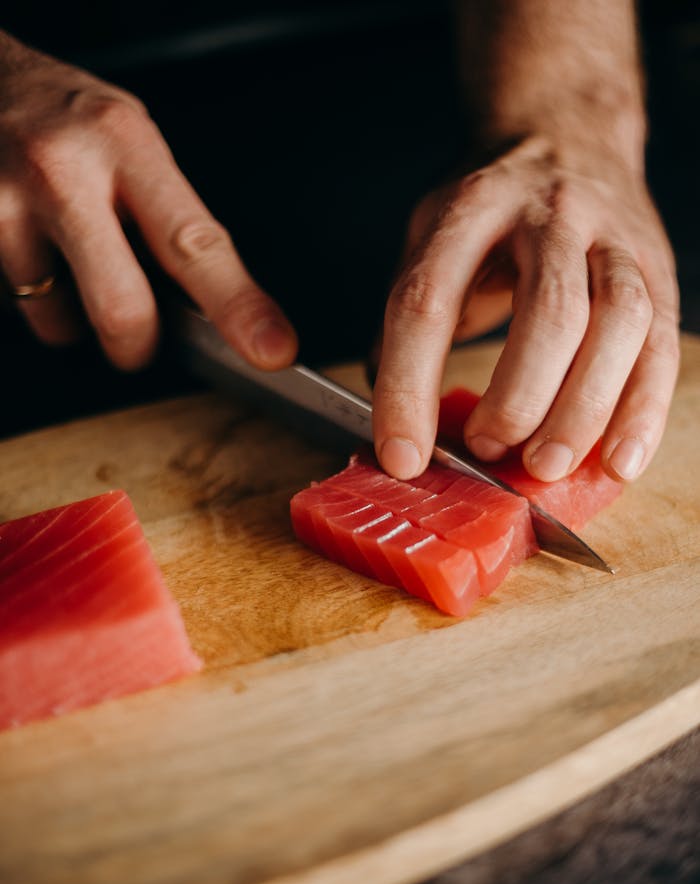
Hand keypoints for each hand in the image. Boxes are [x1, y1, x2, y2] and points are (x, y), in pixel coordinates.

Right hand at [0, 35, 296, 368]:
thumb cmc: (63, 116)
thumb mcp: (131, 142)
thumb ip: (170, 219)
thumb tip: (220, 312)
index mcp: (124, 143)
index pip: (194, 244)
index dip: (238, 307)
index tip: (271, 349)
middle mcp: (62, 173)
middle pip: (122, 311)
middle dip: (138, 345)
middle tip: (139, 333)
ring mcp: (4, 206)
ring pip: (59, 322)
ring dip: (72, 313)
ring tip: (65, 256)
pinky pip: (17, 306)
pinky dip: (34, 296)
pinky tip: (32, 251)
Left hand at [372, 136, 679, 482]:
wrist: (568, 132)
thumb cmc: (489, 208)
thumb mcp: (431, 237)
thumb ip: (412, 318)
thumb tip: (395, 419)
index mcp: (472, 207)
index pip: (431, 299)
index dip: (410, 384)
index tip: (402, 454)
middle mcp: (550, 213)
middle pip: (549, 309)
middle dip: (519, 397)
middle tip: (489, 450)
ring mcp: (613, 238)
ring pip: (619, 322)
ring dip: (584, 408)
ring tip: (546, 467)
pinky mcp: (656, 268)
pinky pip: (661, 345)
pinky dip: (643, 411)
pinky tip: (617, 462)